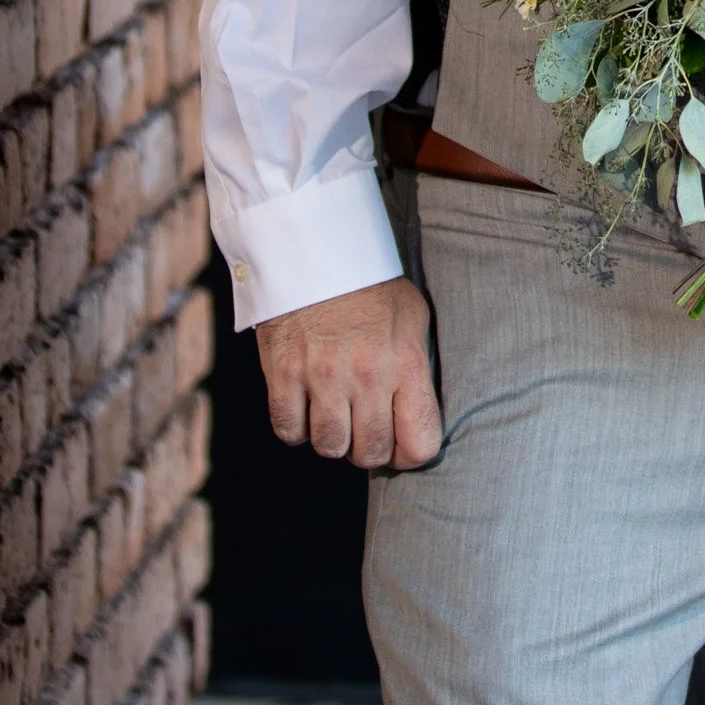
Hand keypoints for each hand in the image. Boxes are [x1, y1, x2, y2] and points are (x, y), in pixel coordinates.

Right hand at [254, 279, 441, 469]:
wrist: (317, 250)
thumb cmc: (371, 286)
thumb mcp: (412, 318)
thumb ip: (416, 368)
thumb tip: (415, 416)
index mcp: (405, 362)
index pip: (420, 442)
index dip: (412, 454)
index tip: (403, 445)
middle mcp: (367, 375)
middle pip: (372, 453)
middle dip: (371, 449)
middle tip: (365, 429)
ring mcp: (322, 376)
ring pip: (330, 447)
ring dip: (333, 438)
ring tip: (336, 414)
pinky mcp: (284, 373)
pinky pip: (289, 430)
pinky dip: (297, 427)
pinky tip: (305, 407)